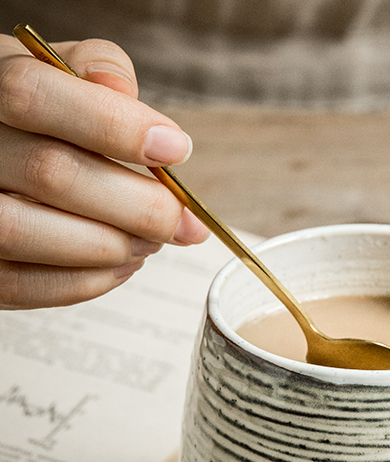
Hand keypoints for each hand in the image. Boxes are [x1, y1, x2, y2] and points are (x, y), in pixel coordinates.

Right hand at [0, 35, 207, 309]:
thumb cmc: (30, 112)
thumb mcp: (53, 70)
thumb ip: (96, 69)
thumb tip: (126, 95)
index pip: (34, 95)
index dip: (115, 126)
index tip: (176, 149)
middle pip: (50, 172)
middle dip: (139, 205)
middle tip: (185, 222)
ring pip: (32, 233)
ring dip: (113, 245)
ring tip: (152, 241)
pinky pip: (23, 283)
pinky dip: (87, 280)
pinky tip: (121, 263)